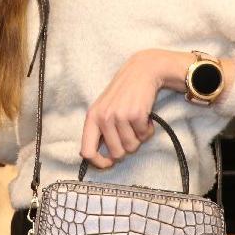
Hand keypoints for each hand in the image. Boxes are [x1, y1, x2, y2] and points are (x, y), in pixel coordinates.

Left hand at [81, 50, 164, 169]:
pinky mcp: (136, 115)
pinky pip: (144, 136)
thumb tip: (102, 158)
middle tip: (130, 132)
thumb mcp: (105, 109)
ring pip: (132, 146)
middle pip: (116, 153)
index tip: (109, 163)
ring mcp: (119, 116)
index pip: (87, 151)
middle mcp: (103, 118)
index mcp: (92, 118)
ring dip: (139, 137)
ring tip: (137, 122)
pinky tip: (145, 117)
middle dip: (127, 147)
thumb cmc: (124, 94)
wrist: (142, 72)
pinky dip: (148, 130)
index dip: (99, 162)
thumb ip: (101, 130)